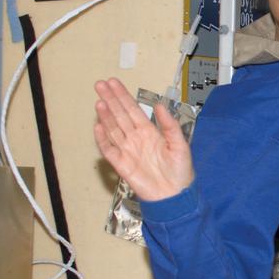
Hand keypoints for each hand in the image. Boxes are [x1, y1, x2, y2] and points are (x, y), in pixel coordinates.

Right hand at [93, 78, 193, 201]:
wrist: (174, 195)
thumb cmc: (180, 171)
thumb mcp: (180, 145)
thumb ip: (170, 125)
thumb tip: (160, 105)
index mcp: (149, 132)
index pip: (133, 110)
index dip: (123, 96)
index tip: (113, 83)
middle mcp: (136, 138)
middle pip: (120, 115)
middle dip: (110, 100)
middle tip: (100, 84)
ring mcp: (127, 150)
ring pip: (113, 129)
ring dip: (105, 116)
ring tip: (99, 101)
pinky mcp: (121, 165)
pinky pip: (109, 150)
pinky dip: (102, 139)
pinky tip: (98, 126)